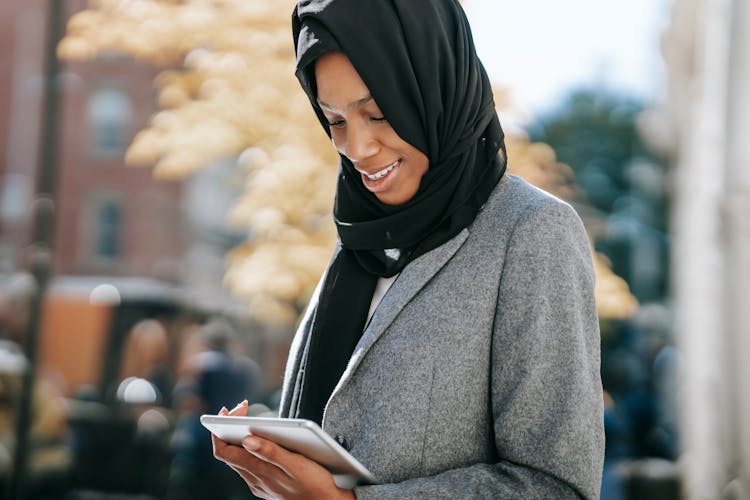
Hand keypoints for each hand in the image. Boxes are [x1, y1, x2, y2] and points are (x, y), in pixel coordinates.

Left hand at [212, 401, 354, 499]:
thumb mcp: (297, 465)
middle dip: (231, 427)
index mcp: (259, 473)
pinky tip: (262, 438)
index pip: (224, 451)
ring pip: (239, 458)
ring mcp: (260, 483)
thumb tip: (246, 439)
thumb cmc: (316, 485)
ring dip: (240, 436)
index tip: (232, 410)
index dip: (220, 430)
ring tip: (249, 417)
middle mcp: (255, 480)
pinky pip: (250, 464)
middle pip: (229, 452)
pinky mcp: (268, 484)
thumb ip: (271, 452)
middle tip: (243, 407)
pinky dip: (250, 447)